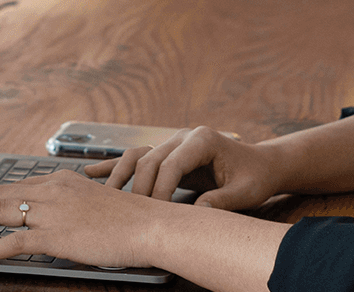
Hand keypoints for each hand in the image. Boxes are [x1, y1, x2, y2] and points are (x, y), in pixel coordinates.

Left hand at [0, 170, 172, 267]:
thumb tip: (54, 220)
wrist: (150, 225)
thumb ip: (69, 205)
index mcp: (60, 181)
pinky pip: (13, 242)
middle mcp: (52, 190)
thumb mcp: (94, 202)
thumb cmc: (130, 219)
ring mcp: (52, 212)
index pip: (13, 186)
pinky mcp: (56, 235)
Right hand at [85, 126, 284, 209]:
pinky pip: (137, 158)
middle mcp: (183, 136)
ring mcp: (173, 142)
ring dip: (119, 176)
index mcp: (202, 139)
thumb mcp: (245, 192)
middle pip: (149, 160)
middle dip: (139, 189)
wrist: (261, 164)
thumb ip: (222, 201)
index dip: (160, 190)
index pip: (170, 164)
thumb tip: (196, 214)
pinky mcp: (168, 152)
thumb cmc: (255, 177)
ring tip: (102, 195)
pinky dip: (115, 166)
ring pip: (137, 157)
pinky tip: (91, 172)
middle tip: (131, 216)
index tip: (155, 214)